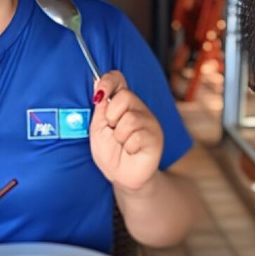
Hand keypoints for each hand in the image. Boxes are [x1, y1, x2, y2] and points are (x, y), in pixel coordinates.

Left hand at [89, 71, 163, 192]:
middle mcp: (138, 108)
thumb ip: (101, 108)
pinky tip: (132, 151)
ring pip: (130, 119)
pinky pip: (137, 136)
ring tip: (123, 144)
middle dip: (111, 118)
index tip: (99, 94)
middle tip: (113, 132)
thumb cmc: (110, 153)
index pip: (119, 79)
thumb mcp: (97, 128)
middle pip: (124, 96)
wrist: (121, 176)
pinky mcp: (156, 136)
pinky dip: (129, 147)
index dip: (108, 81)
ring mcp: (149, 121)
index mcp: (123, 104)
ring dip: (120, 136)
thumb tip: (98, 85)